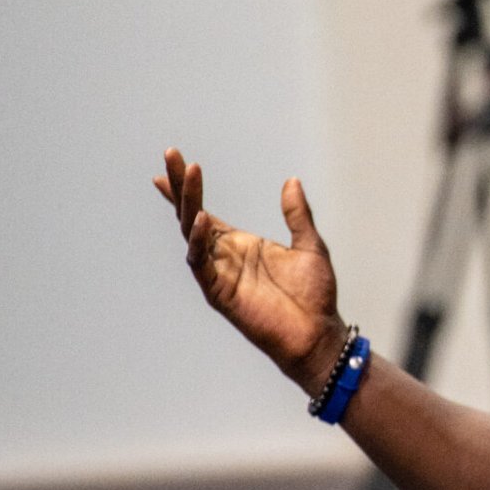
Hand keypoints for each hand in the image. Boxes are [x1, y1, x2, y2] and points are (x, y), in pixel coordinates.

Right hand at [156, 148, 347, 390]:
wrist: (318, 334)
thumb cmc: (314, 296)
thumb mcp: (310, 246)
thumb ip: (297, 215)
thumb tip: (291, 181)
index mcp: (241, 245)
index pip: (205, 212)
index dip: (187, 190)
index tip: (173, 163)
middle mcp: (224, 257)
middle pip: (192, 215)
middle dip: (181, 186)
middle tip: (171, 154)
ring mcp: (219, 274)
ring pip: (192, 233)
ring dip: (188, 204)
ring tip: (190, 173)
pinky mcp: (219, 293)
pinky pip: (201, 263)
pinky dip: (199, 241)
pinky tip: (202, 218)